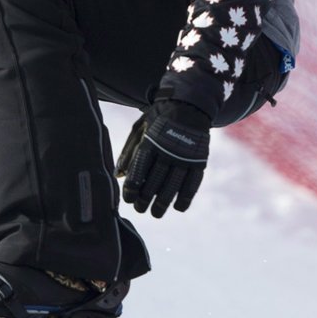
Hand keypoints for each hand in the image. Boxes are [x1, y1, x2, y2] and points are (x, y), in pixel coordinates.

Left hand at [116, 100, 210, 216]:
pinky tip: (178, 207)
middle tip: (140, 208)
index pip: (139, 169)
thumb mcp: (139, 128)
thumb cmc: (158, 119)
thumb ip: (129, 151)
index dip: (132, 187)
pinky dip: (185, 197)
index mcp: (150, 141)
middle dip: (145, 198)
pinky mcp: (199, 160)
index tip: (128, 198)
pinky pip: (192, 184)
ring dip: (163, 202)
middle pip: (154, 180)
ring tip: (155, 213)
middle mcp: (167, 150)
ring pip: (173, 185)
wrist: (188, 104)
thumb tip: (118, 175)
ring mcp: (185, 156)